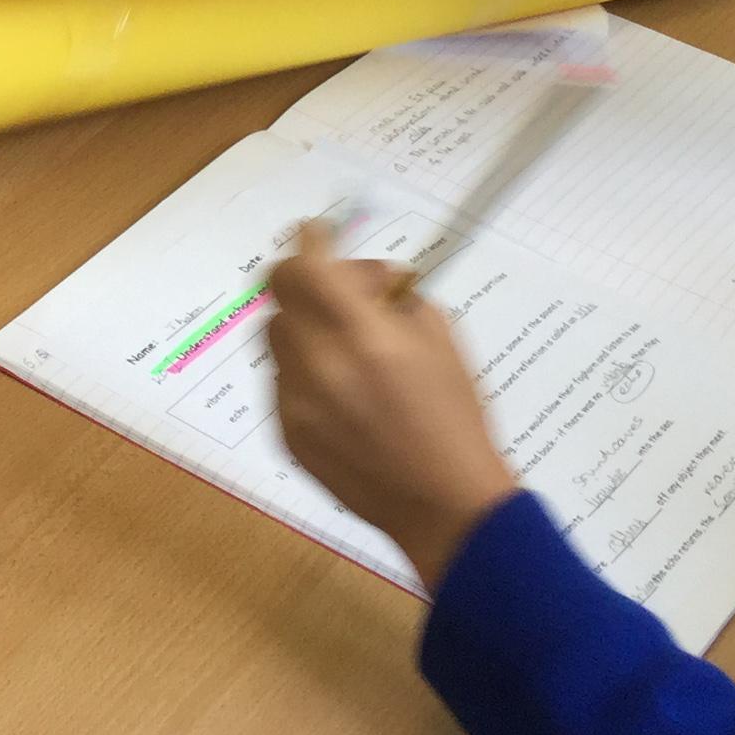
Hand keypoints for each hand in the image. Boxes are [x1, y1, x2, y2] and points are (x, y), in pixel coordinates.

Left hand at [267, 223, 517, 591]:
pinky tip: (347, 393)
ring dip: (307, 328)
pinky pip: (284, 384)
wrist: (443, 504)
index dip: (308, 239)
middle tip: (354, 297)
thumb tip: (373, 283)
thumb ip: (399, 298)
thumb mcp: (442, 337)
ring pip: (279, 340)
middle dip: (313, 284)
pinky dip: (308, 372)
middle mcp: (315, 363)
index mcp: (358, 332)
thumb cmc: (455, 415)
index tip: (317, 230)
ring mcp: (294, 403)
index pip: (305, 264)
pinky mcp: (287, 435)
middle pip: (282, 297)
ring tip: (351, 348)